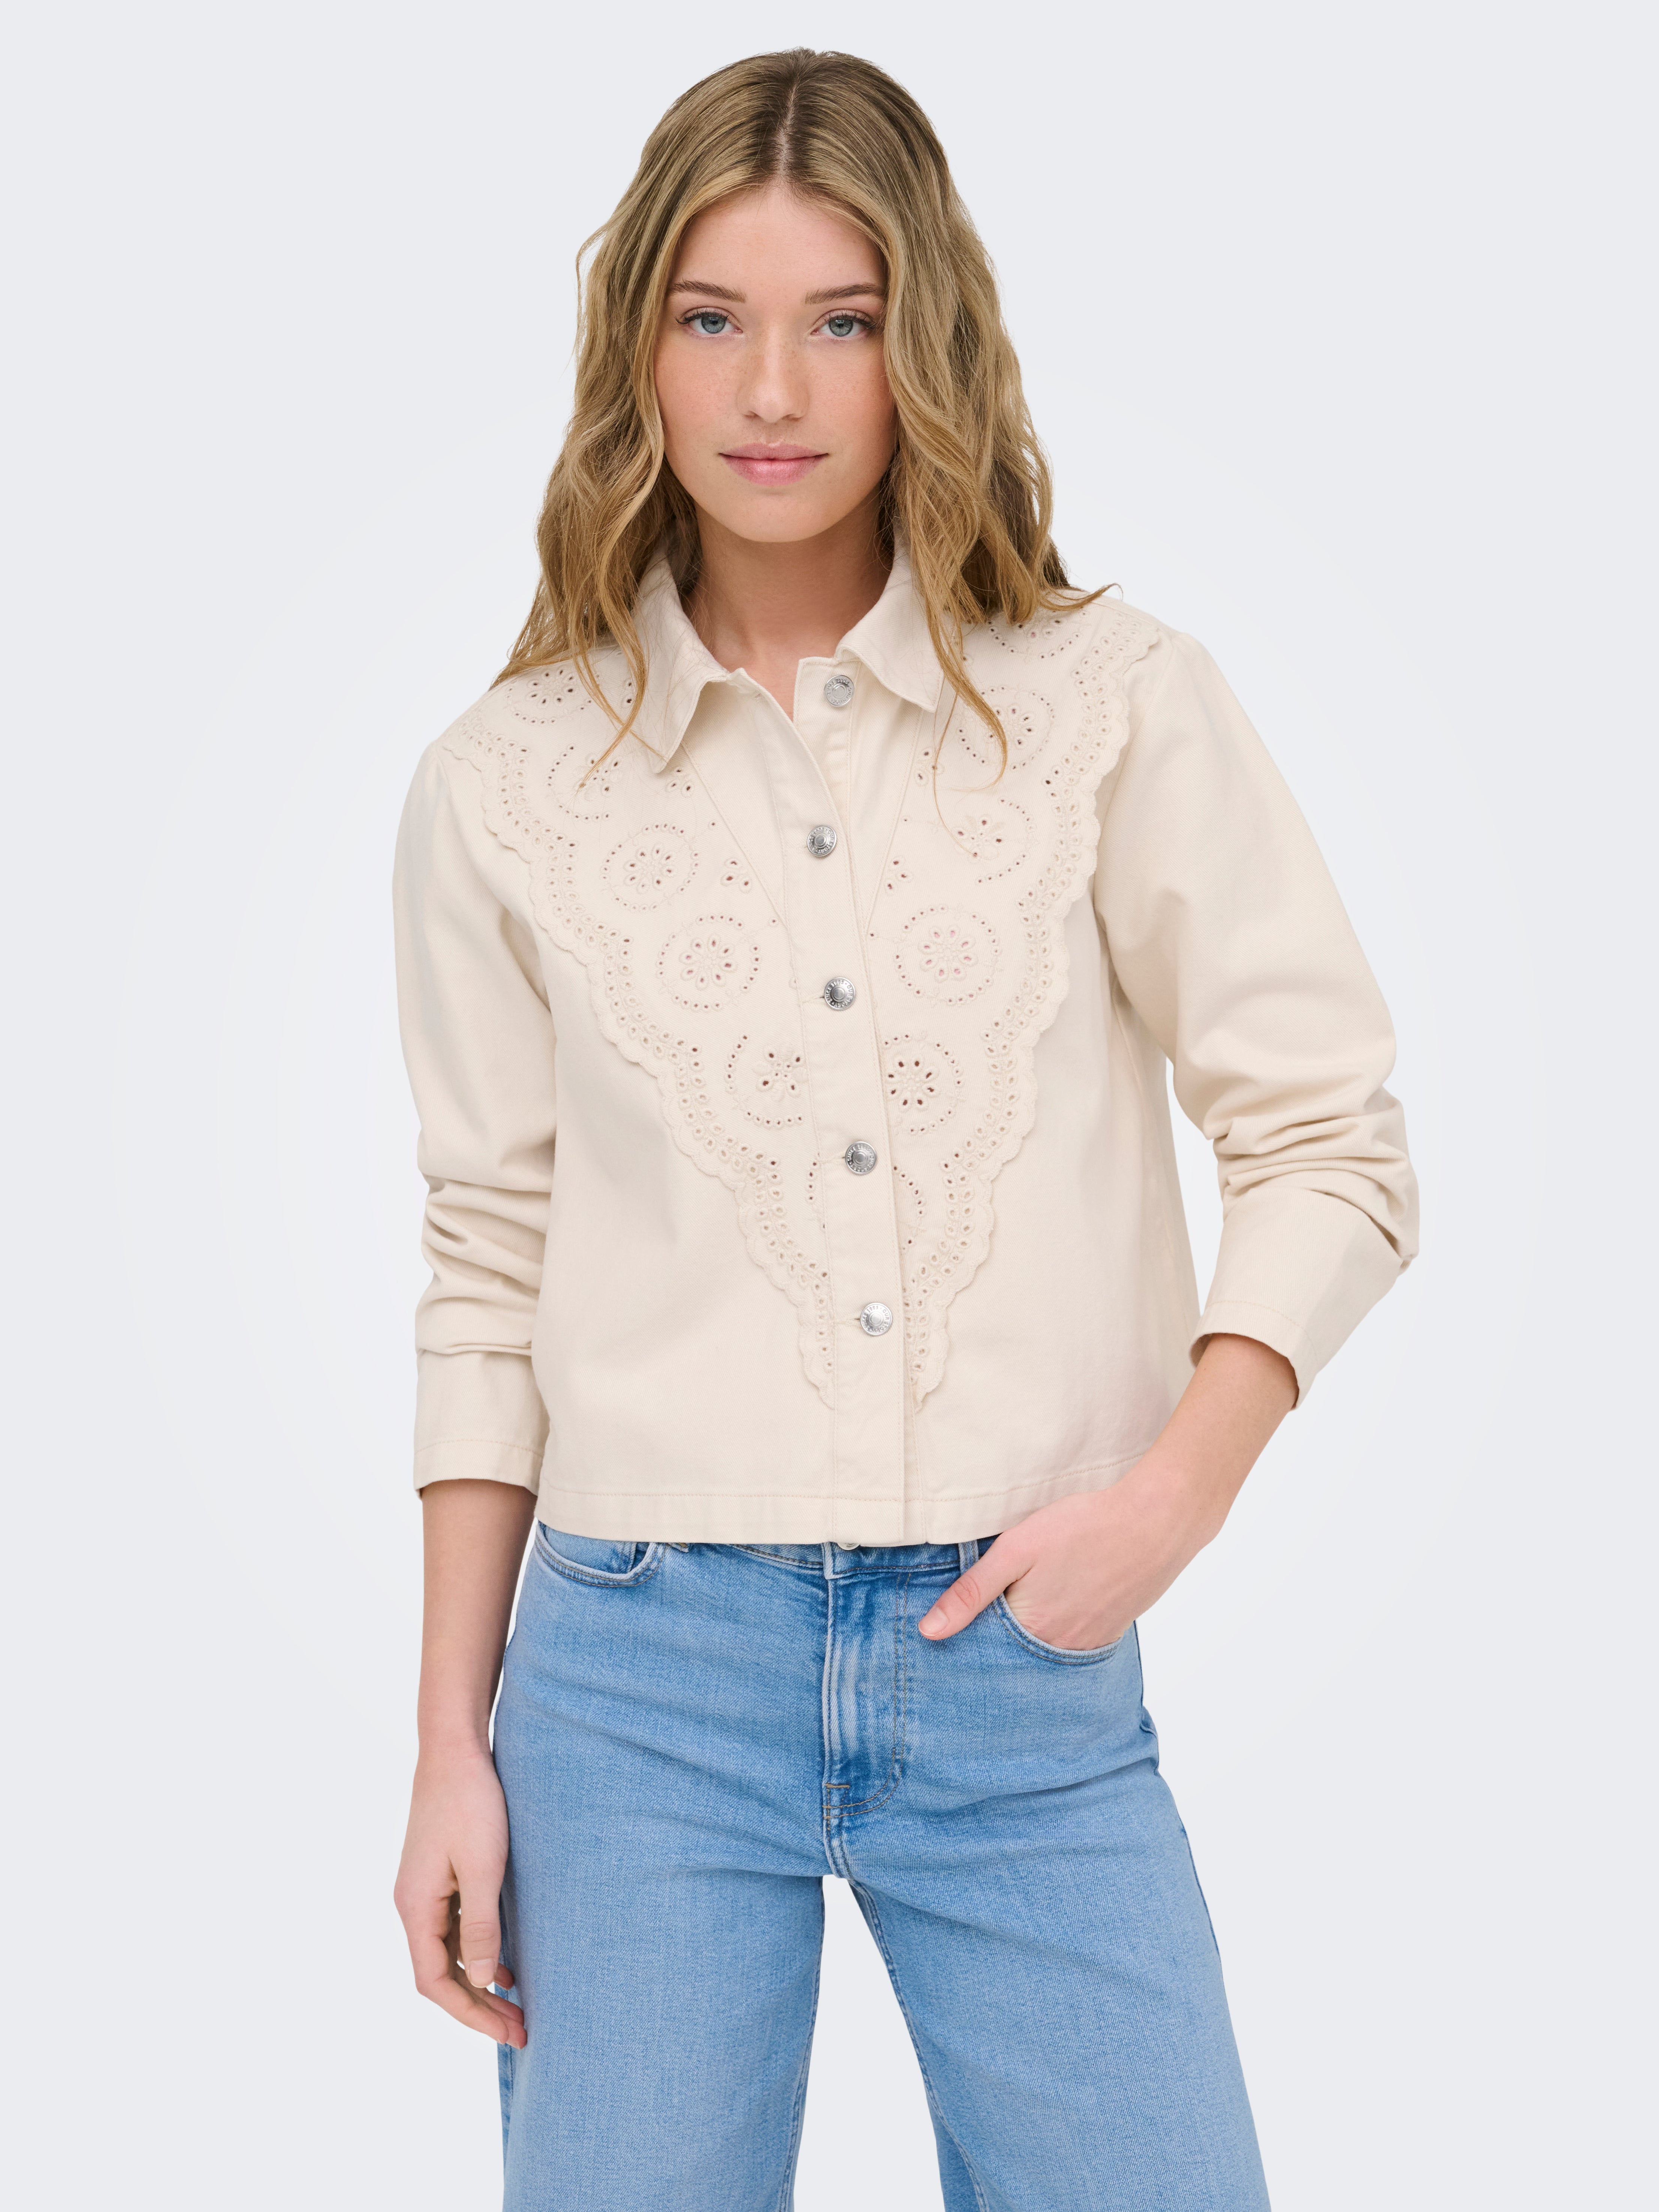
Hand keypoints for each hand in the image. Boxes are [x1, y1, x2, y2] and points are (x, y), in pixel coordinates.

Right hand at [393, 1743, 526, 2047]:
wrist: (454, 1748)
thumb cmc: (471, 1803)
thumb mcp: (482, 1867)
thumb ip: (480, 1926)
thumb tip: (483, 1982)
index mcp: (415, 1907)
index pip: (435, 1983)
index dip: (470, 2014)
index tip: (508, 2032)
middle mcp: (412, 1904)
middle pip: (440, 1975)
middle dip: (478, 2007)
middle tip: (521, 2029)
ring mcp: (423, 1890)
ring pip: (447, 1954)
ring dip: (479, 1982)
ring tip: (517, 2004)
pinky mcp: (438, 1874)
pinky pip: (453, 1928)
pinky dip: (477, 1952)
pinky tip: (504, 1961)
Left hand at [918, 1334, 1296, 1648]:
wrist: (1158, 1519)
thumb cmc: (1084, 1526)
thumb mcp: (1016, 1549)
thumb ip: (972, 1592)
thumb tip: (928, 1632)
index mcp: (1033, 1630)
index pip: (987, 1652)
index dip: (969, 1638)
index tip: (955, 1629)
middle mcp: (1062, 1648)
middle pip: (1018, 1655)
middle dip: (999, 1641)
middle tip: (991, 1611)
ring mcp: (1092, 1642)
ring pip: (1048, 1648)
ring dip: (1032, 1634)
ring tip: (1027, 1602)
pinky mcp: (1113, 1629)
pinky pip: (1076, 1639)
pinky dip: (1062, 1627)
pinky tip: (1061, 1599)